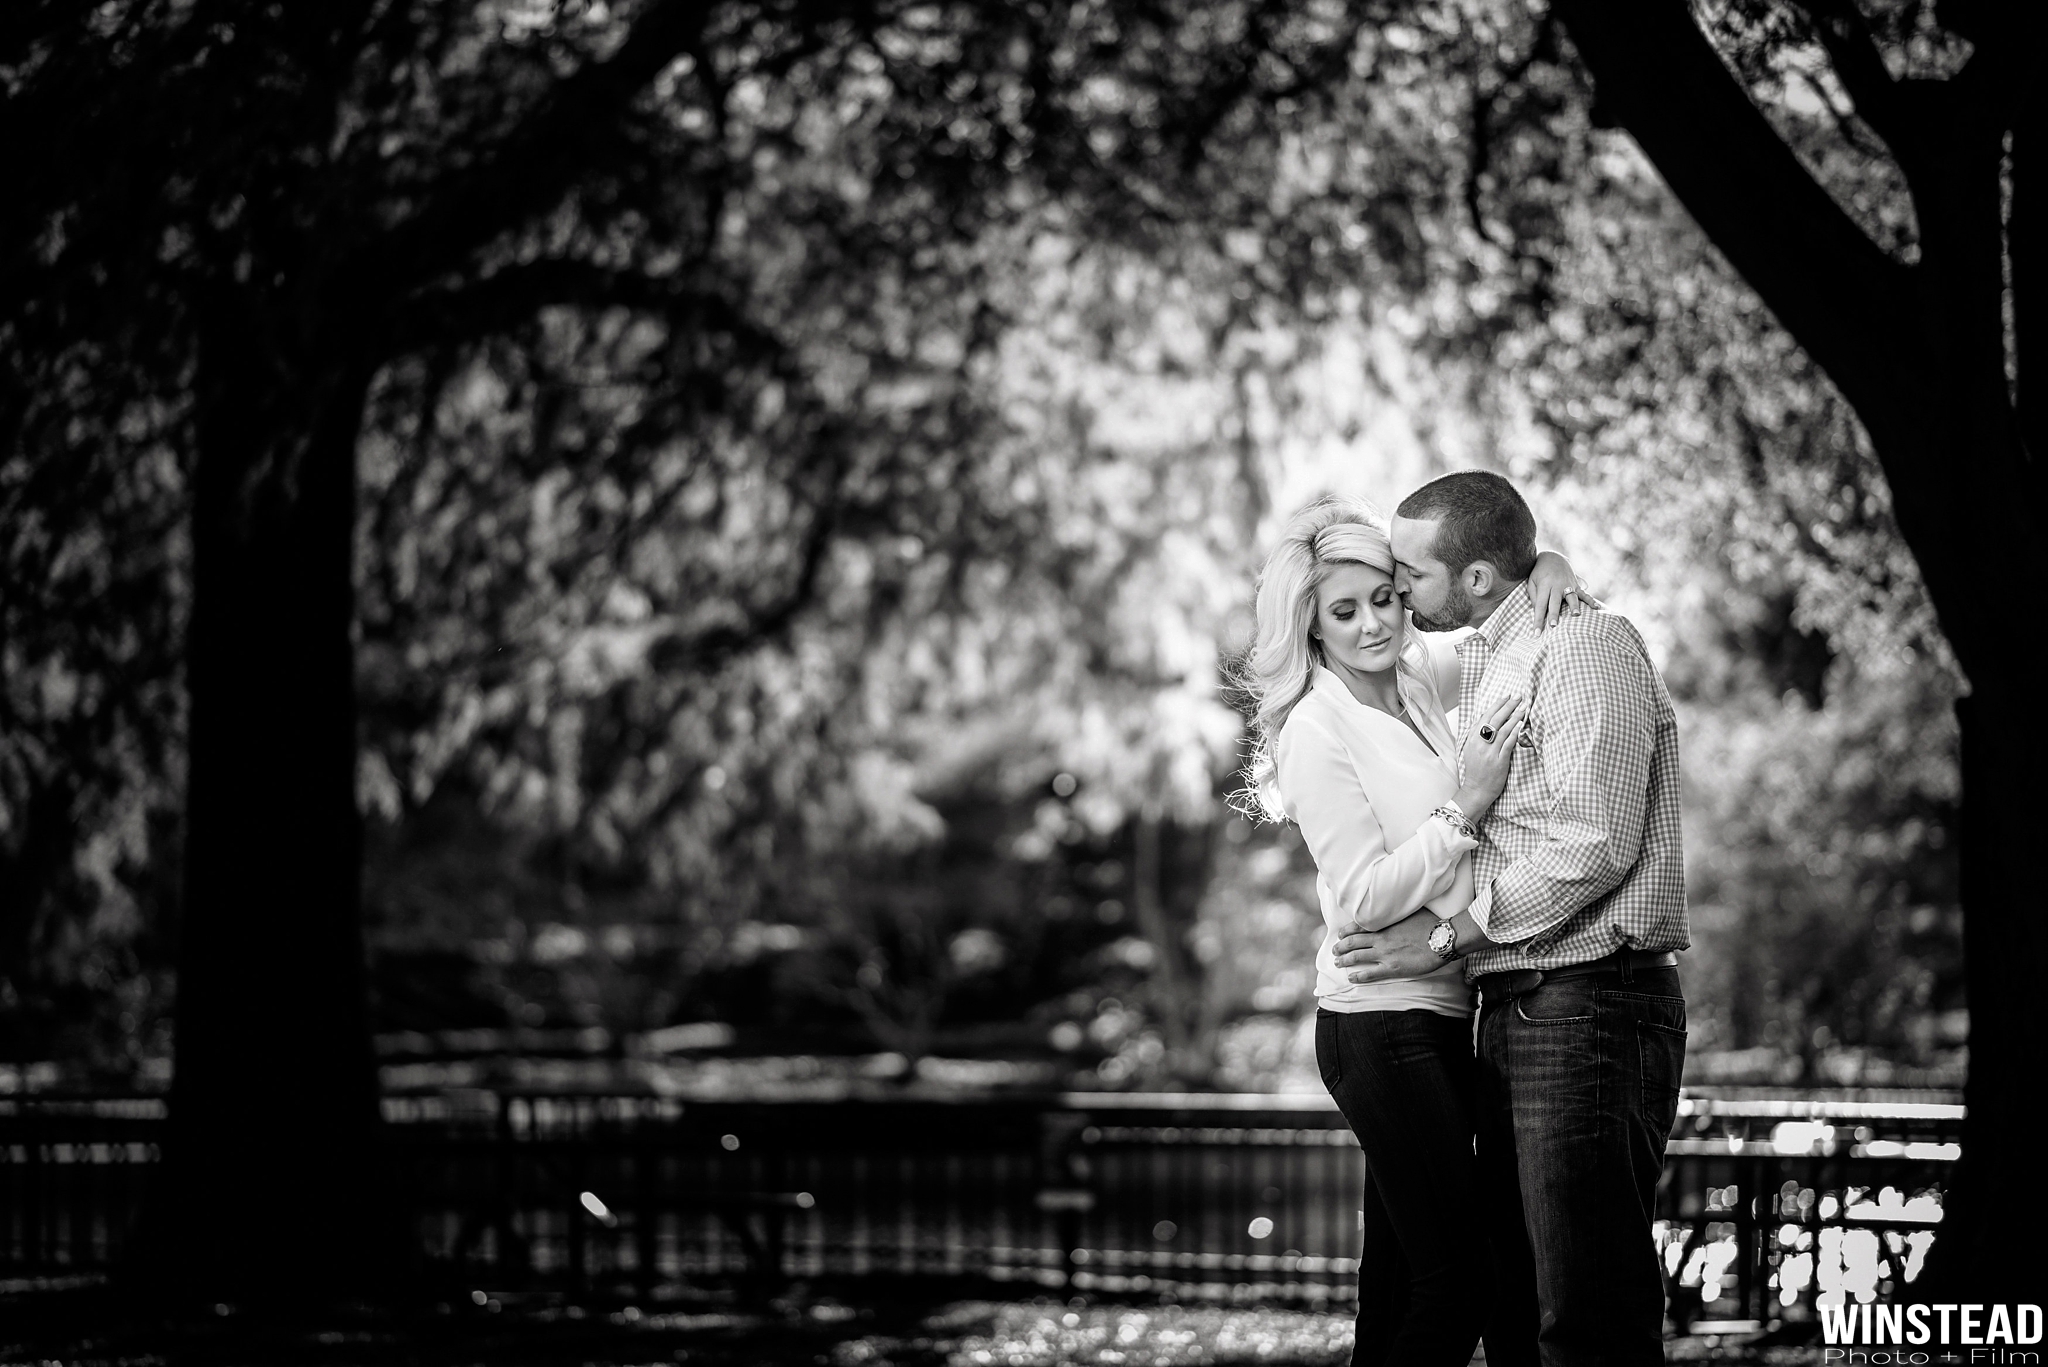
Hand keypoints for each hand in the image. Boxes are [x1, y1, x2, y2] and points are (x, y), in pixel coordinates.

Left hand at [1331, 910, 1441, 983]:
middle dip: (1340, 947)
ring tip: (1337, 963)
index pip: (1358, 927)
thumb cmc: (1430, 923)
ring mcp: (1384, 954)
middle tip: (1334, 950)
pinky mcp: (1392, 968)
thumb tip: (1394, 905)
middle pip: (1353, 942)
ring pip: (1356, 957)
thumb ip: (1398, 911)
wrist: (1441, 939)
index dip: (1346, 931)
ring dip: (1344, 960)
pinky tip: (1351, 977)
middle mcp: (1380, 939)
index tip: (1341, 934)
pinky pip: (1370, 973)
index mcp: (1384, 924)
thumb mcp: (1411, 910)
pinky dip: (1358, 976)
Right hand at [1455, 694, 1527, 818]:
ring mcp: (1489, 752)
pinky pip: (1508, 743)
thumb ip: (1477, 735)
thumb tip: (1487, 720)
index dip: (1496, 705)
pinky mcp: (1498, 761)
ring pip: (1502, 729)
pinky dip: (1514, 732)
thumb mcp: (1471, 750)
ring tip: (1524, 707)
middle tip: (1518, 696)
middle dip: (1508, 706)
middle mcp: (1479, 743)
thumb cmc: (1476, 771)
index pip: (1485, 717)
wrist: (1476, 790)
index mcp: (1472, 739)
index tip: (1506, 696)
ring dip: (1514, 716)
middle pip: (1494, 719)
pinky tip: (1521, 724)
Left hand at [1528, 550, 1600, 629]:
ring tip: (1576, 615)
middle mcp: (1557, 585)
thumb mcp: (1532, 582)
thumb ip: (1534, 597)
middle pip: (1554, 602)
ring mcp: (1568, 584)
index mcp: (1544, 586)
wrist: (1552, 556)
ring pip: (1571, 597)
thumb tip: (1537, 611)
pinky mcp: (1575, 584)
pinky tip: (1597, 608)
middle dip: (1554, 614)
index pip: (1539, 606)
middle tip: (1553, 625)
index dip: (1538, 620)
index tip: (1536, 633)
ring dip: (1573, 606)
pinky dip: (1590, 600)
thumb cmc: (1538, 572)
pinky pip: (1584, 593)